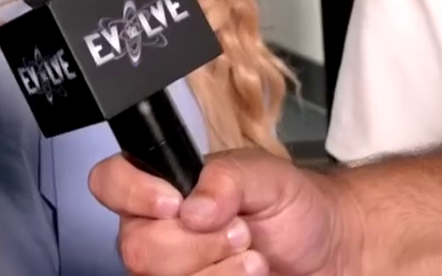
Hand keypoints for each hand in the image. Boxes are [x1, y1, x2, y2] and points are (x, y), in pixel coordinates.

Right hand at [89, 149, 350, 275]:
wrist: (331, 250)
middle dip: (196, 242)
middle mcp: (160, 230)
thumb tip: (194, 204)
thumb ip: (227, 178)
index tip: (174, 203)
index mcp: (164, 187)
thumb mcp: (268, 176)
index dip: (133, 194)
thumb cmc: (296, 207)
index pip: (110, 183)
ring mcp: (175, 270)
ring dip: (217, 270)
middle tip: (237, 230)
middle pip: (137, 248)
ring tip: (251, 255)